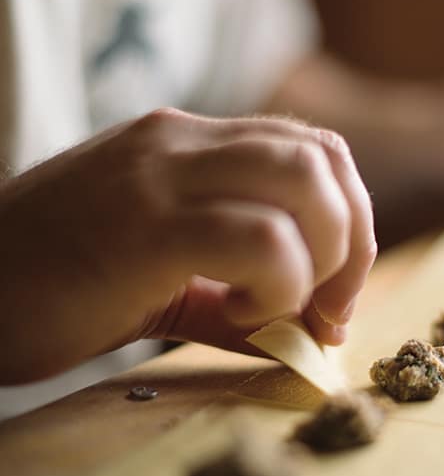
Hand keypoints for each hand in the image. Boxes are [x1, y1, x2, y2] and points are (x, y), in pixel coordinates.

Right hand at [0, 109, 375, 383]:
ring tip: (277, 307)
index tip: (336, 294)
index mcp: (188, 143)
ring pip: (304, 184)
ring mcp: (160, 175)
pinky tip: (242, 314)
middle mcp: (180, 141)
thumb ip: (238, 297)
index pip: (314, 150)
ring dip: (323, 259)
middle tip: (327, 308)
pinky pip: (259, 237)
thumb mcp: (161, 276)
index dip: (350, 221)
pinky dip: (279, 284)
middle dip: (354, 242)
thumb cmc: (57, 284)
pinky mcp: (144, 226)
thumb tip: (314, 334)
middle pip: (324, 160)